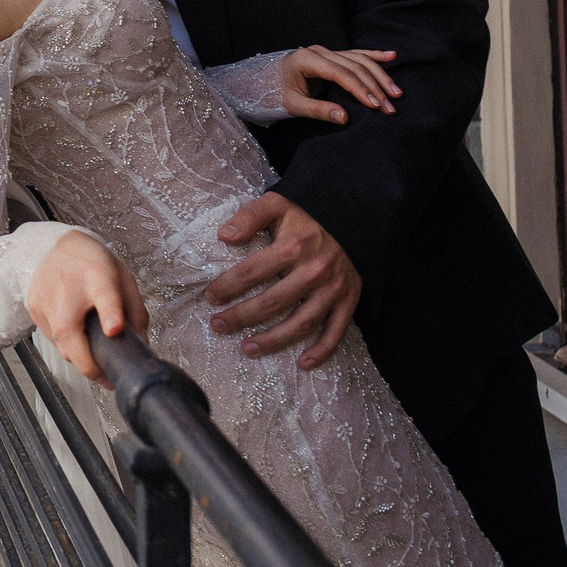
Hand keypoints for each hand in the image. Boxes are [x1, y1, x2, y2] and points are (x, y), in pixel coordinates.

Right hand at [26, 230, 147, 385]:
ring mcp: (46, 299)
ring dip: (78, 357)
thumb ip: (135, 311)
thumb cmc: (92, 262)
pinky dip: (66, 345)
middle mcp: (68, 288)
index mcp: (98, 276)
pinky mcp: (34, 309)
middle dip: (88, 363)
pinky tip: (75, 338)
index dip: (110, 313)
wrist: (55, 246)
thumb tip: (141, 345)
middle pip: (70, 331)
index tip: (114, 329)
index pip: (104, 294)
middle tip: (105, 378)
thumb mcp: (122, 278)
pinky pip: (51, 339)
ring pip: (61, 345)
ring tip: (93, 359)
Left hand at [207, 194, 362, 368]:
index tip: (210, 298)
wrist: (356, 217)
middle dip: (242, 317)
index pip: (252, 272)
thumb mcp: (277, 203)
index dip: (228, 287)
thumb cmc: (308, 213)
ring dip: (274, 340)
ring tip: (248, 349)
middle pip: (273, 302)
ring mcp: (333, 289)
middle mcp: (313, 271)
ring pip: (302, 323)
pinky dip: (322, 350)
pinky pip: (337, 331)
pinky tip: (303, 363)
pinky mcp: (349, 301)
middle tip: (218, 326)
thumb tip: (223, 236)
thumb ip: (249, 217)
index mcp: (293, 246)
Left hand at [278, 46, 399, 123]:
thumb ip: (318, 110)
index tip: (376, 105)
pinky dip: (374, 56)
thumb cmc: (275, 93)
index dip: (360, 89)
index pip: (340, 73)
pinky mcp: (331, 55)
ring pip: (359, 60)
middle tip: (390, 107)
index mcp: (307, 59)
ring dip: (380, 75)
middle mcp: (319, 51)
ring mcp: (326, 51)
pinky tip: (392, 56)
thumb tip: (345, 117)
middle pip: (354, 66)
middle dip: (375, 87)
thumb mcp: (293, 105)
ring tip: (396, 92)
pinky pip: (357, 54)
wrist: (262, 80)